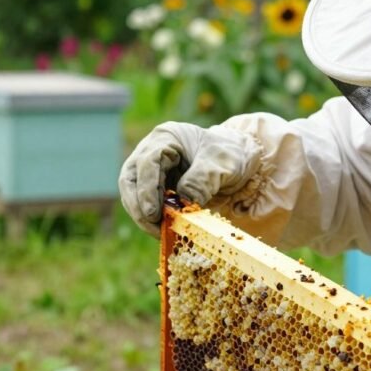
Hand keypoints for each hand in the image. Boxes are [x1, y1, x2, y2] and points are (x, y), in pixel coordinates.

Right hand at [118, 122, 261, 235]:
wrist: (239, 163)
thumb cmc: (230, 156)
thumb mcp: (222, 164)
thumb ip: (202, 180)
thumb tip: (183, 201)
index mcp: (166, 137)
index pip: (147, 162)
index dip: (147, 189)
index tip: (153, 214)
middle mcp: (151, 152)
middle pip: (131, 180)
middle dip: (139, 207)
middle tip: (155, 228)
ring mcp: (151, 171)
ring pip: (133, 195)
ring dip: (144, 217)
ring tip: (162, 233)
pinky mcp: (156, 189)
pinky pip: (147, 206)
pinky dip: (154, 220)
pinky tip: (167, 230)